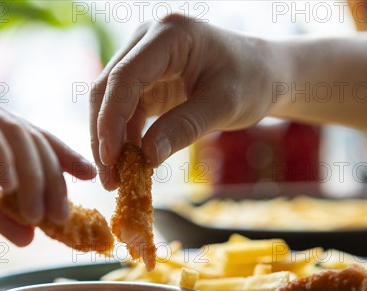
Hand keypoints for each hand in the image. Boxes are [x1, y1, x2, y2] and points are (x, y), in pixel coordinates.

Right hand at [90, 14, 285, 189]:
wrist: (263, 73)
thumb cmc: (252, 81)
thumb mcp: (224, 106)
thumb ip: (185, 128)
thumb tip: (146, 158)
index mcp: (169, 35)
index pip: (125, 77)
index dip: (111, 119)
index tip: (110, 158)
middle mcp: (148, 40)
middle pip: (108, 88)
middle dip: (103, 135)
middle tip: (109, 179)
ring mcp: (144, 58)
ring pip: (110, 102)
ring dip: (109, 140)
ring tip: (115, 180)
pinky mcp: (146, 79)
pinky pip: (125, 109)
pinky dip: (124, 137)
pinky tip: (128, 164)